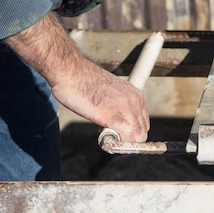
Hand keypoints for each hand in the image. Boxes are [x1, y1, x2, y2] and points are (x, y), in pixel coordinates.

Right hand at [4, 12, 149, 141]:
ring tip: (103, 133)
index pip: (142, 124)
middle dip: (126, 140)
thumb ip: (118, 107)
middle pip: (141, 134)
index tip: (116, 134)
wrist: (70, 70)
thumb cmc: (84, 82)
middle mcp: (135, 102)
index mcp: (135, 95)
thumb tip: (116, 125)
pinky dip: (114, 144)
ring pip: (135, 139)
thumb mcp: (110, 93)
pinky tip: (101, 135)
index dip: (130, 133)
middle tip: (109, 136)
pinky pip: (123, 139)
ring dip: (120, 143)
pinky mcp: (113, 116)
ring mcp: (126, 109)